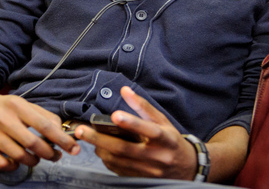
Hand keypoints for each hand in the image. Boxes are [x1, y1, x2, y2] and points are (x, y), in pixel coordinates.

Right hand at [0, 87, 80, 170]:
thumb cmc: (1, 107)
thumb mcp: (21, 104)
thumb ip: (42, 115)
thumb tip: (61, 131)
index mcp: (16, 106)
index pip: (45, 125)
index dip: (62, 139)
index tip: (74, 148)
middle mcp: (2, 119)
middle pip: (33, 144)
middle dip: (49, 154)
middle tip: (55, 156)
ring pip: (20, 156)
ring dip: (33, 161)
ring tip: (36, 158)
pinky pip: (3, 164)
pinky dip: (14, 166)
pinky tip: (16, 161)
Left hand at [74, 86, 197, 179]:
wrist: (187, 169)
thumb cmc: (172, 141)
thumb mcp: (163, 121)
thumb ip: (143, 107)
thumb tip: (125, 90)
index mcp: (165, 139)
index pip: (149, 130)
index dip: (132, 123)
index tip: (115, 115)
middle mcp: (157, 156)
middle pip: (124, 149)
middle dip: (100, 139)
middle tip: (81, 130)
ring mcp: (149, 171)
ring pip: (119, 161)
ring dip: (100, 148)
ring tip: (87, 137)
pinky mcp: (141, 179)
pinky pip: (119, 170)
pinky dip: (106, 159)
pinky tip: (99, 149)